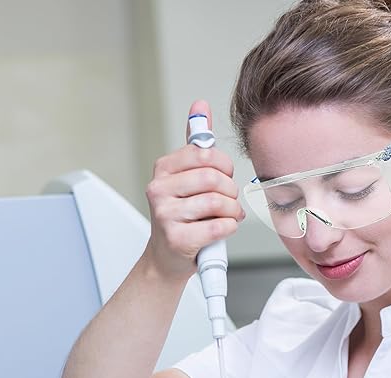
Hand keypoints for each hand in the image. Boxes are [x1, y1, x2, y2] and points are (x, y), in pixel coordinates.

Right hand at [144, 99, 244, 281]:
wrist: (167, 258)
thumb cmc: (182, 217)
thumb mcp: (186, 178)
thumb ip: (196, 144)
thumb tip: (200, 106)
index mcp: (163, 169)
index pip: (206, 154)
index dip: (224, 167)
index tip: (223, 179)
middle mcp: (158, 190)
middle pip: (213, 178)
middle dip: (230, 192)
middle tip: (227, 202)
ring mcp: (165, 215)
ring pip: (218, 203)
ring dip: (232, 212)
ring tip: (226, 217)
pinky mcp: (177, 239)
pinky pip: (219, 227)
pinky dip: (229, 228)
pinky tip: (222, 230)